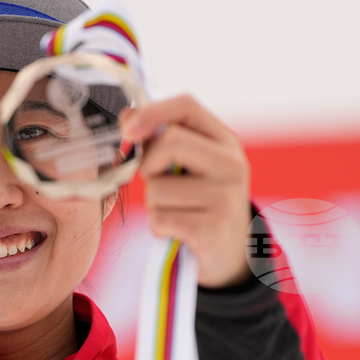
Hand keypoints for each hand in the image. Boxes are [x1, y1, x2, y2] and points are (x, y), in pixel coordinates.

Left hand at [120, 95, 252, 288]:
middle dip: (149, 166)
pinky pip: (160, 219)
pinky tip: (178, 231)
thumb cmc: (198, 203)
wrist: (230, 254)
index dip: (151, 111)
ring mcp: (226, 197)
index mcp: (225, 142)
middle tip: (160, 184)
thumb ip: (159, 139)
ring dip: (154, 205)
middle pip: (169, 142)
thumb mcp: (188, 166)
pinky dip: (159, 228)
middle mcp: (232, 164)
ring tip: (176, 212)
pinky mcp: (213, 229)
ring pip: (157, 189)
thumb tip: (127, 116)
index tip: (129, 129)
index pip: (187, 105)